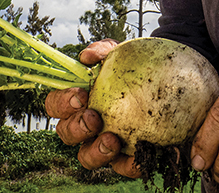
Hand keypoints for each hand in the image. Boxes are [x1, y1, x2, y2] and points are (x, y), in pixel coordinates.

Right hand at [44, 39, 140, 177]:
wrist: (162, 80)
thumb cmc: (130, 67)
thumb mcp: (119, 54)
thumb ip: (102, 51)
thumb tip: (87, 56)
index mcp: (76, 102)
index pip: (56, 105)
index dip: (62, 103)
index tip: (80, 95)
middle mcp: (83, 126)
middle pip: (66, 133)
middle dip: (76, 128)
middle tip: (93, 118)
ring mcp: (101, 144)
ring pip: (86, 157)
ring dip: (95, 151)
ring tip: (112, 140)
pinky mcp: (123, 158)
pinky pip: (121, 167)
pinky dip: (128, 165)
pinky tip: (138, 159)